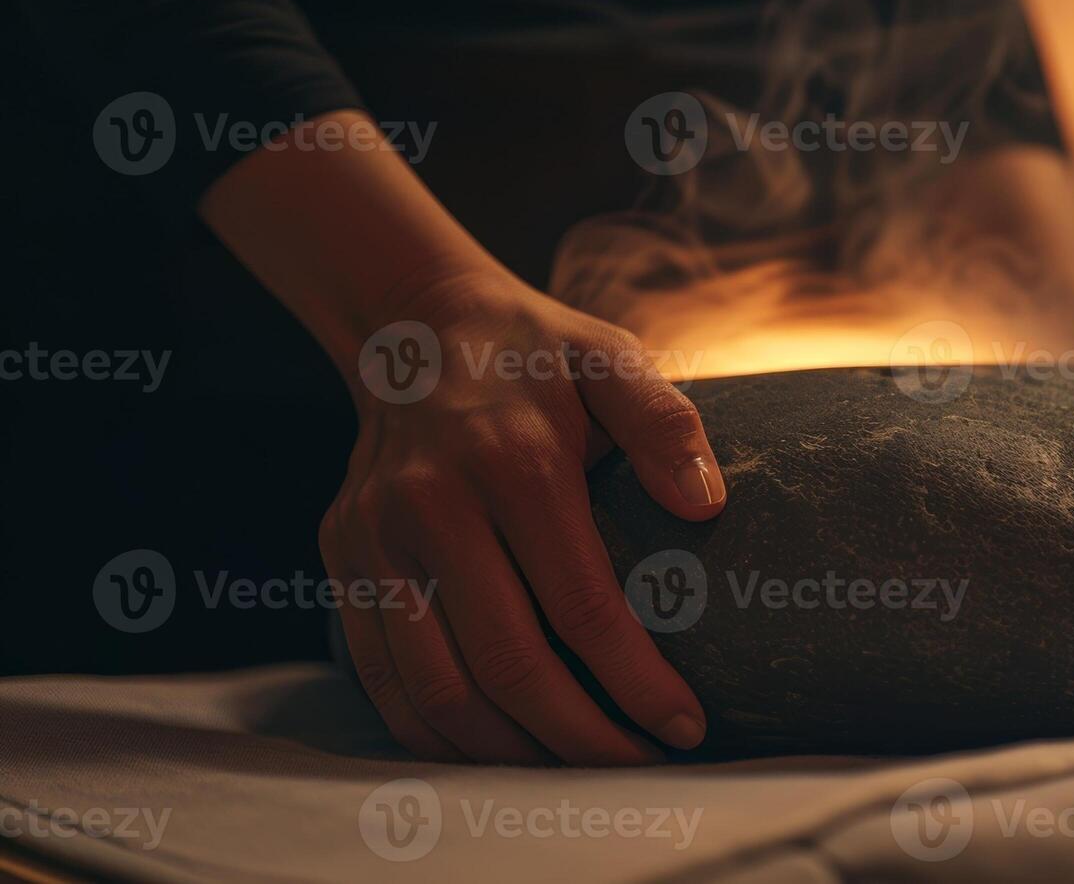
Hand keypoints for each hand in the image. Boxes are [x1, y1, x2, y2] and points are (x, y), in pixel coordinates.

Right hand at [322, 269, 725, 763]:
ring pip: (436, 687)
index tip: (684, 724)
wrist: (417, 328)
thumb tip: (707, 505)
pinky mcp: (343, 557)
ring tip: (575, 768)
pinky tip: (497, 746)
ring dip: (509, 751)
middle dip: (581, 736)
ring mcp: (374, 536)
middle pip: (507, 663)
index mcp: (510, 460)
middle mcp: (430, 504)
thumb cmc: (537, 355)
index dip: (636, 681)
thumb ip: (664, 421)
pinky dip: (436, 730)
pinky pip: (380, 673)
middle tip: (638, 766)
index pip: (582, 606)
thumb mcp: (612, 357)